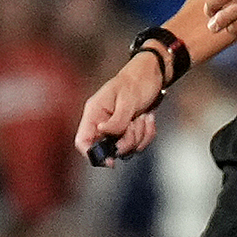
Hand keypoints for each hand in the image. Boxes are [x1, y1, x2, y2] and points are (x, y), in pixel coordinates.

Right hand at [75, 46, 167, 167]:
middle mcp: (103, 122)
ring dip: (139, 135)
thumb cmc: (137, 83)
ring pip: (126, 148)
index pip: (82, 141)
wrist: (153, 75)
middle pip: (108, 149)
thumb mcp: (127, 100)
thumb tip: (103, 132)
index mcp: (94, 113)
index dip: (93, 154)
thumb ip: (117, 121)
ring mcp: (116, 128)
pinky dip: (147, 133)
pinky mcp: (129, 130)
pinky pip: (139, 144)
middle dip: (126, 142)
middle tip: (135, 124)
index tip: (110, 161)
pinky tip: (147, 118)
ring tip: (142, 116)